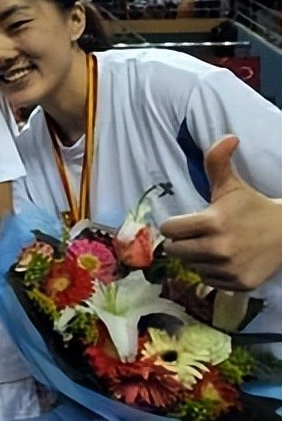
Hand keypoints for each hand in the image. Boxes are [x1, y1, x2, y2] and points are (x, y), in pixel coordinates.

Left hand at [161, 135, 281, 290]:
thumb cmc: (251, 207)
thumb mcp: (231, 185)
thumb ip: (217, 161)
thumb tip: (228, 137)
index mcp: (213, 221)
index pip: (169, 230)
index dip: (174, 225)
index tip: (187, 222)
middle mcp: (219, 247)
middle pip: (176, 251)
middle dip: (183, 242)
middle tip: (200, 235)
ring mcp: (229, 267)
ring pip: (191, 266)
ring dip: (198, 258)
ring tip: (216, 246)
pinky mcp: (238, 283)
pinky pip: (208, 280)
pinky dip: (213, 272)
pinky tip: (227, 260)